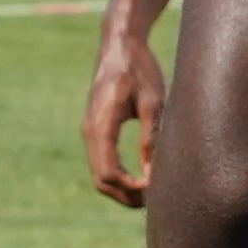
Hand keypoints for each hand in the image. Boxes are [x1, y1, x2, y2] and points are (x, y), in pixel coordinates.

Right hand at [83, 31, 163, 208]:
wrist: (119, 46)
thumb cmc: (139, 70)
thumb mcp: (153, 103)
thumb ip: (151, 139)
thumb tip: (153, 174)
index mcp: (101, 126)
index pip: (109, 173)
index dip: (132, 188)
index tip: (157, 189)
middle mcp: (90, 132)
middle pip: (101, 180)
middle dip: (126, 196)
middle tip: (155, 201)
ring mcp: (90, 131)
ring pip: (99, 174)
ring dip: (121, 189)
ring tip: (150, 193)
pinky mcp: (95, 129)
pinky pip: (101, 162)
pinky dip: (117, 176)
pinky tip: (140, 178)